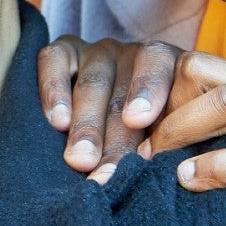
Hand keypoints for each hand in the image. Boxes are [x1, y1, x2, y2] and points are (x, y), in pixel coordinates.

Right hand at [36, 35, 181, 181]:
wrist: (113, 113)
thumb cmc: (155, 135)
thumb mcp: (172, 134)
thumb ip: (170, 144)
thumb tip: (171, 170)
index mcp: (170, 65)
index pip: (161, 68)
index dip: (149, 90)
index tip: (139, 121)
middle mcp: (135, 54)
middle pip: (123, 94)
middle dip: (115, 138)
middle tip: (106, 175)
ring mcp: (100, 52)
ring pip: (92, 83)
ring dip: (86, 125)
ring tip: (81, 159)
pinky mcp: (66, 50)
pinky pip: (55, 59)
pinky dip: (53, 89)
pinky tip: (57, 121)